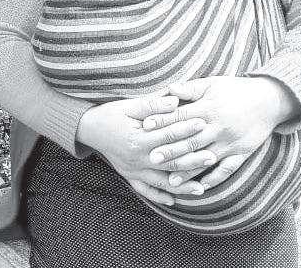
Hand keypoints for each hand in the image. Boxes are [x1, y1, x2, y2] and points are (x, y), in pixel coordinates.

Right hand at [75, 95, 215, 205]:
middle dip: (192, 159)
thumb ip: (152, 105)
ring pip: (161, 181)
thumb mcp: (129, 105)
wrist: (88, 128)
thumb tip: (175, 101)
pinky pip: (145, 190)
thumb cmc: (110, 114)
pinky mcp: (128, 175)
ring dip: (181, 185)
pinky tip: (174, 200)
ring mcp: (133, 170)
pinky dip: (159, 196)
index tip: (203, 124)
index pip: (168, 135)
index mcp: (139, 139)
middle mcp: (137, 158)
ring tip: (201, 188)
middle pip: (170, 161)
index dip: (186, 129)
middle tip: (212, 157)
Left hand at [142, 76, 298, 188]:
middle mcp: (219, 126)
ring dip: (188, 170)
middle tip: (151, 158)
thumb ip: (190, 88)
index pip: (181, 115)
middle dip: (170, 150)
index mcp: (209, 107)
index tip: (145, 127)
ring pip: (205, 158)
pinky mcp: (242, 153)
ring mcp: (231, 142)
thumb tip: (169, 90)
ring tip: (170, 181)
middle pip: (190, 140)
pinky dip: (215, 178)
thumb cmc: (236, 90)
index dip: (163, 121)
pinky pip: (228, 169)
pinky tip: (201, 187)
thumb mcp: (213, 83)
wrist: (269, 100)